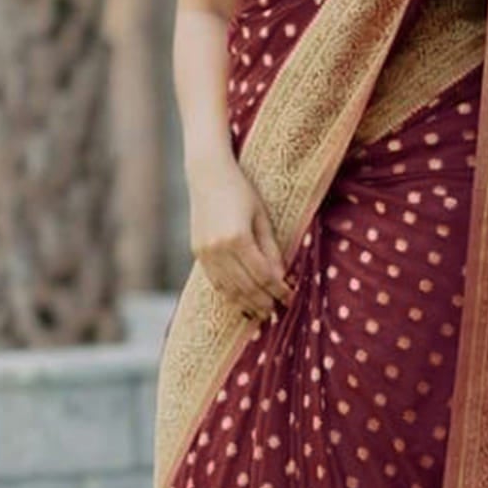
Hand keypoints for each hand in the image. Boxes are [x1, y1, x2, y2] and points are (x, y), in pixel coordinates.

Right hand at [188, 155, 294, 321]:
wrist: (207, 175)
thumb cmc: (241, 191)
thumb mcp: (262, 217)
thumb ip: (271, 249)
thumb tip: (281, 278)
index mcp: (238, 238)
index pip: (263, 275)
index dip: (278, 290)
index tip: (290, 297)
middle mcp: (218, 249)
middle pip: (246, 287)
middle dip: (264, 301)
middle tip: (278, 311)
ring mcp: (205, 253)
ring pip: (229, 289)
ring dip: (246, 304)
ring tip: (261, 312)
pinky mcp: (197, 253)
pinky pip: (215, 282)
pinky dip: (229, 295)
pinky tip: (241, 301)